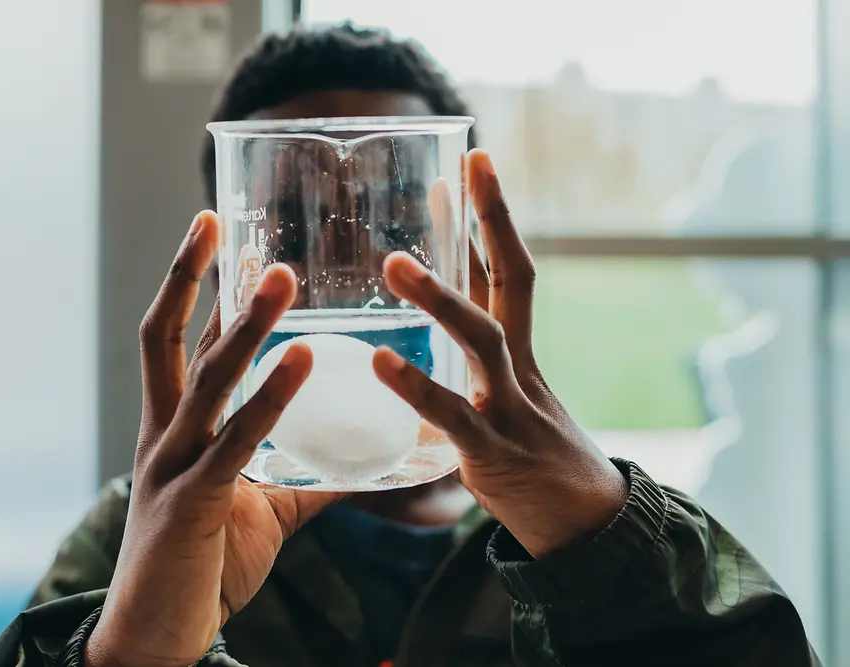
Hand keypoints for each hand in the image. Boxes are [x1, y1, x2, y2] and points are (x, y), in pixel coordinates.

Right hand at [87, 211, 343, 666]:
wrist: (158, 637)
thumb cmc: (204, 567)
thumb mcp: (261, 511)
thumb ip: (304, 481)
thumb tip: (359, 466)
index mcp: (174, 430)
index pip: (179, 342)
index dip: (196, 288)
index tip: (221, 236)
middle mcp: (164, 434)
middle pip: (169, 337)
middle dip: (192, 276)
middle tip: (218, 219)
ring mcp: (173, 464)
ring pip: (205, 376)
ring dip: (243, 322)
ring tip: (281, 275)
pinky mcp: (191, 501)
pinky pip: (235, 438)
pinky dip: (270, 396)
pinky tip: (303, 359)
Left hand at [373, 150, 627, 557]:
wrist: (586, 528)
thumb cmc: (532, 459)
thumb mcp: (504, 401)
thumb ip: (461, 372)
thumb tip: (406, 348)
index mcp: (518, 353)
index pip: (508, 270)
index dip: (493, 215)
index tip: (475, 160)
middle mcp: (518, 368)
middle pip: (511, 283)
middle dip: (490, 223)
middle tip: (460, 170)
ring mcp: (510, 407)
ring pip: (482, 339)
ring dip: (441, 298)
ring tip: (395, 264)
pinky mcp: (492, 452)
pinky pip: (451, 415)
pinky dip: (416, 387)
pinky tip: (380, 360)